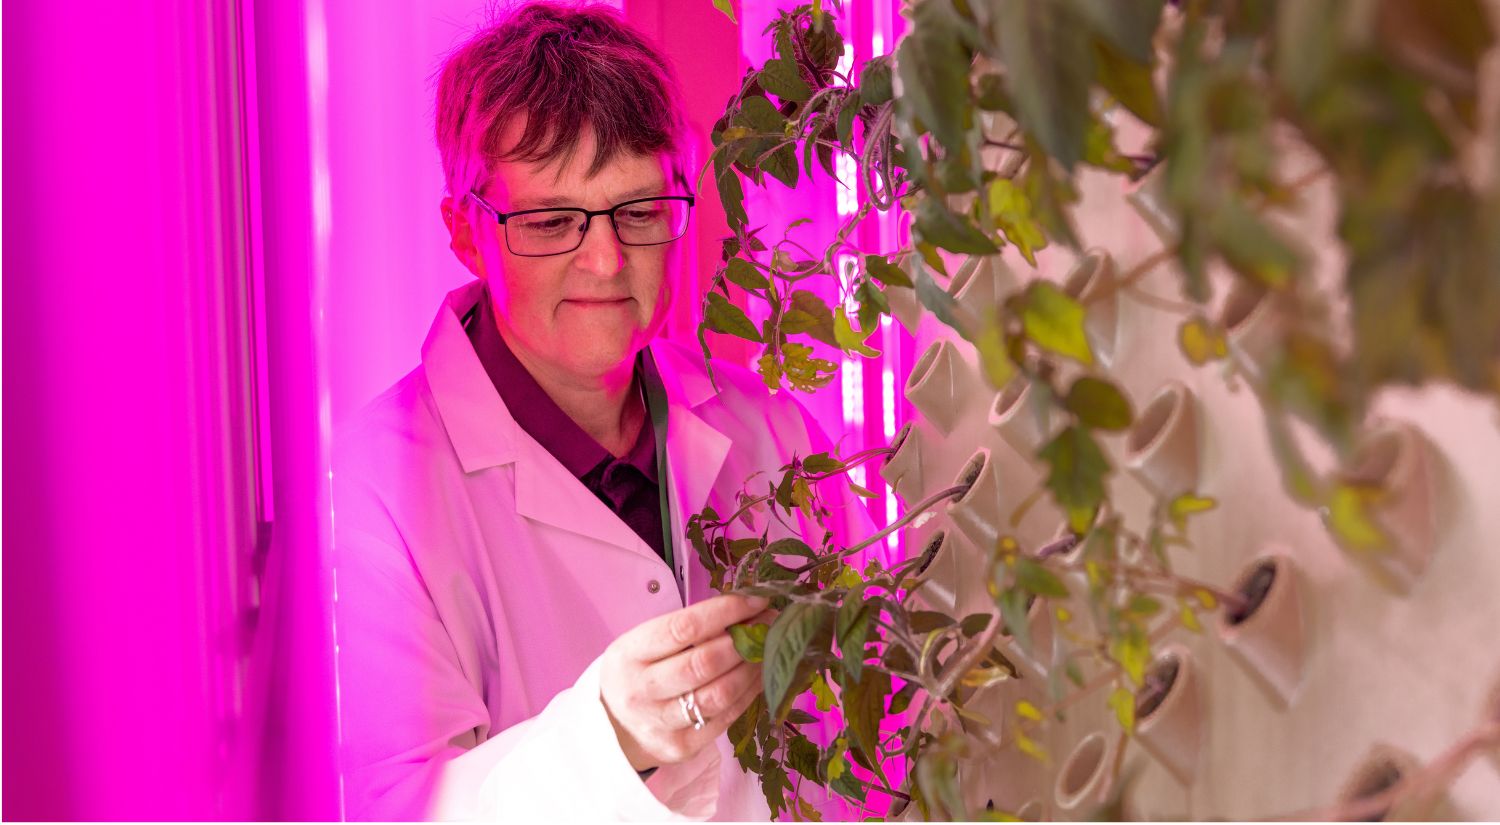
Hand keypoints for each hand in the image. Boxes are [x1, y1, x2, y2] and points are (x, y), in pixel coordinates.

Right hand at [599, 593, 773, 771]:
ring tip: (768, 650)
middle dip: (745, 641)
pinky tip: (759, 676)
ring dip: (752, 668)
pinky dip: (749, 693)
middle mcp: (641, 691)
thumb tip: (746, 610)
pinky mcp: (681, 747)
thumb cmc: (638, 672)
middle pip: (704, 663)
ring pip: (720, 694)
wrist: (612, 726)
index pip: (683, 628)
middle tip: (770, 625)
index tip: (755, 601)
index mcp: (629, 655)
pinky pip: (726, 718)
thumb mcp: (644, 643)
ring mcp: (660, 723)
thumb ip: (687, 629)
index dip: (725, 612)